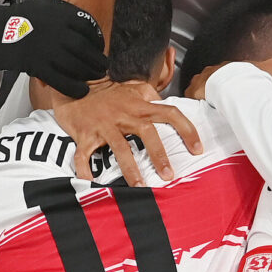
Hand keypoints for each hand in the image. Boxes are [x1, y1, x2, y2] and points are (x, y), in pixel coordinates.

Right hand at [0, 0, 106, 96]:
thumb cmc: (17, 18)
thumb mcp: (42, 6)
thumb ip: (62, 12)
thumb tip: (80, 21)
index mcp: (60, 14)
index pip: (88, 28)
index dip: (98, 40)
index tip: (100, 48)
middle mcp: (57, 31)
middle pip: (86, 49)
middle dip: (97, 61)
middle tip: (101, 67)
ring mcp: (47, 48)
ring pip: (76, 65)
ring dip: (89, 74)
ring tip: (93, 78)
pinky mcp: (36, 65)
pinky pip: (61, 79)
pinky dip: (74, 87)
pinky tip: (81, 90)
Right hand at [53, 78, 201, 184]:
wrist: (74, 85)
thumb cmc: (106, 93)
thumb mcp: (132, 88)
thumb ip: (150, 94)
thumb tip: (165, 103)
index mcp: (139, 106)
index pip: (169, 113)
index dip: (186, 129)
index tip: (197, 148)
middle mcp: (124, 115)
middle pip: (146, 132)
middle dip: (159, 154)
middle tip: (169, 175)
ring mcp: (104, 125)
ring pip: (120, 147)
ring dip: (130, 168)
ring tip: (140, 186)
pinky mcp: (85, 135)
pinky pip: (83, 154)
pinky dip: (85, 169)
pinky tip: (91, 182)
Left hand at [186, 58, 271, 100]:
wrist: (236, 85)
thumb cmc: (251, 77)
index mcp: (230, 66)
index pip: (226, 72)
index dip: (228, 82)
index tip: (231, 91)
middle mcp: (214, 71)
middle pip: (210, 79)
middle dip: (214, 89)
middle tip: (220, 102)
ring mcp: (202, 80)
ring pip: (199, 87)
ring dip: (203, 95)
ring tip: (210, 108)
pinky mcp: (194, 90)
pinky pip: (191, 97)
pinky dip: (194, 103)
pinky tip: (199, 112)